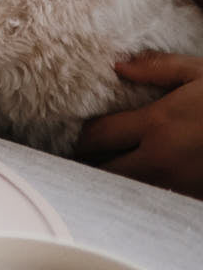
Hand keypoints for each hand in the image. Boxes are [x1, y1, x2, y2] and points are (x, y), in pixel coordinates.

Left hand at [74, 51, 202, 199]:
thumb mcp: (202, 73)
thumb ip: (159, 67)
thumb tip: (120, 66)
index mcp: (157, 123)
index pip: (97, 137)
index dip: (82, 139)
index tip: (79, 137)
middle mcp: (161, 158)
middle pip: (105, 171)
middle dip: (90, 167)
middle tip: (82, 161)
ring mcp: (178, 184)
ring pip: (127, 192)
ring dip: (112, 184)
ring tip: (103, 174)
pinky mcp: (195, 199)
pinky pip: (156, 202)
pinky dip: (141, 196)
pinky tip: (139, 185)